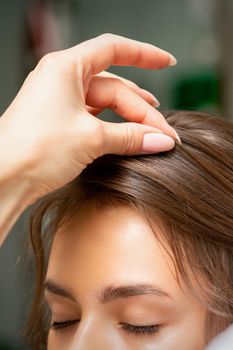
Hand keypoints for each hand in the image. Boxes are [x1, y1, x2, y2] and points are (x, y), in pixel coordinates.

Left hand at [0, 33, 178, 203]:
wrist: (3, 179)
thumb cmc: (35, 150)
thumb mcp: (91, 139)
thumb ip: (130, 136)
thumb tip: (161, 140)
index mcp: (65, 68)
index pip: (113, 50)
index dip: (144, 54)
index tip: (167, 63)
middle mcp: (61, 80)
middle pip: (114, 87)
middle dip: (142, 110)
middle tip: (163, 132)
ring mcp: (59, 102)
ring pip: (105, 105)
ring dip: (130, 120)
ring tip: (152, 135)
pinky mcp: (59, 123)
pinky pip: (94, 119)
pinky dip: (113, 129)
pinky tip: (129, 140)